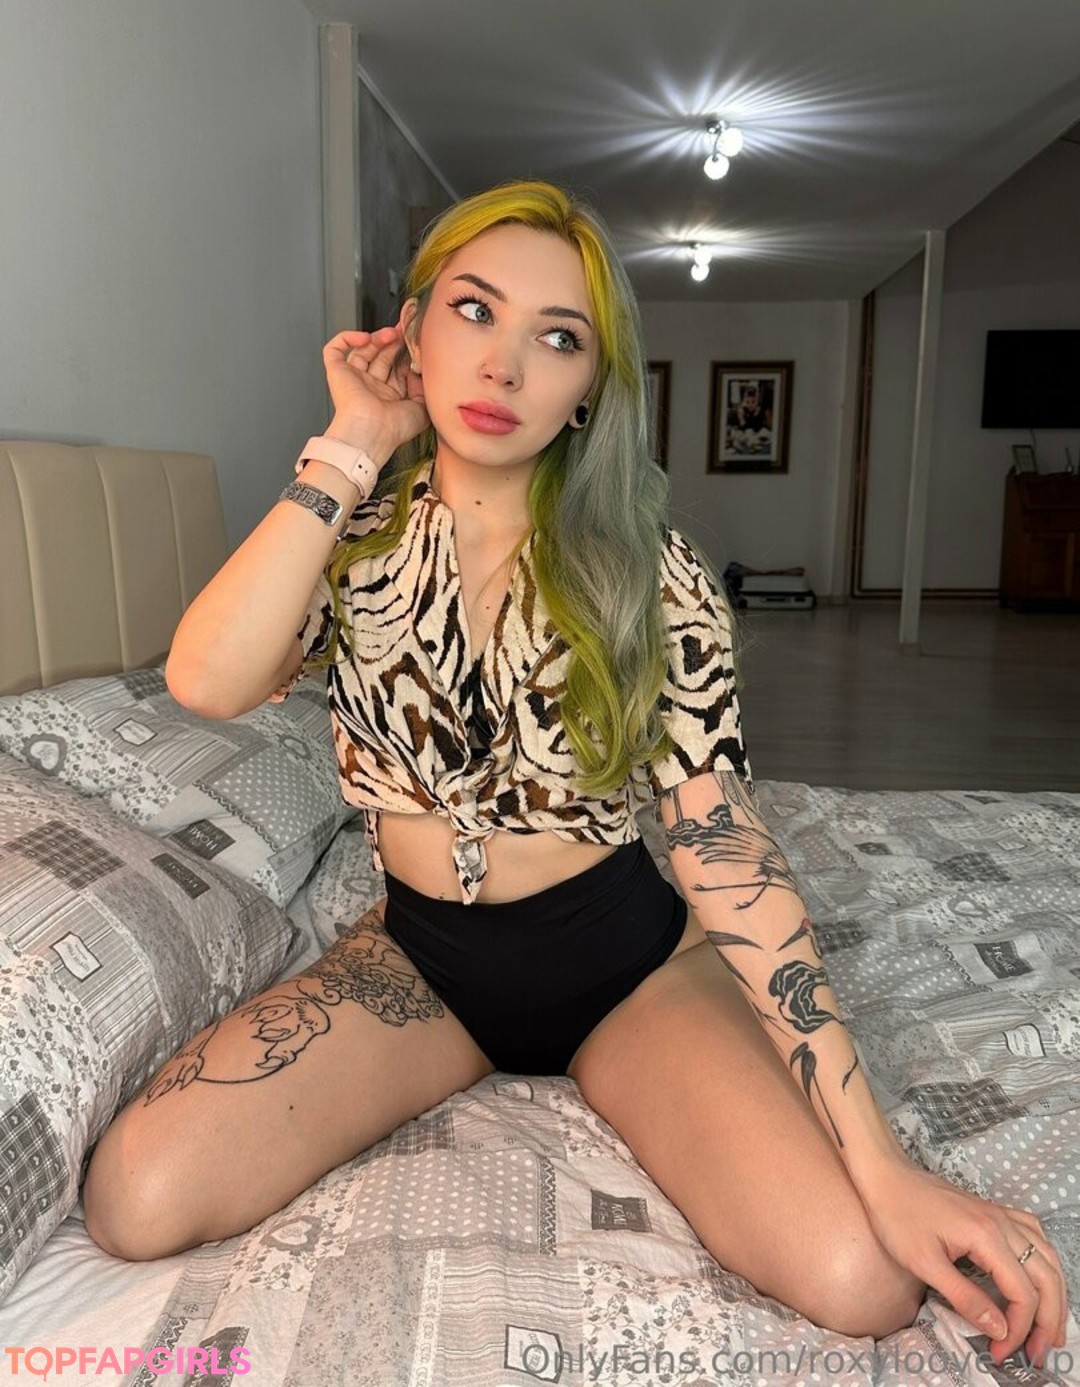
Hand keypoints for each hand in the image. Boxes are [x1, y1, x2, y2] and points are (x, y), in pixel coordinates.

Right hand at [322, 323, 429, 461]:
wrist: (371, 432)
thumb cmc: (393, 429)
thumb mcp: (421, 408)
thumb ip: (422, 387)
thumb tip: (418, 369)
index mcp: (389, 397)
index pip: (397, 368)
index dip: (405, 354)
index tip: (415, 343)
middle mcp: (371, 387)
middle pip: (381, 356)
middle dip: (393, 342)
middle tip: (403, 331)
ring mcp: (354, 379)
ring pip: (363, 350)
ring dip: (377, 338)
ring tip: (390, 334)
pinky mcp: (337, 373)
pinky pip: (334, 350)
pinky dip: (346, 338)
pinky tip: (364, 338)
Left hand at [861, 1160, 1068, 1368]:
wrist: (884, 1175)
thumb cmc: (896, 1217)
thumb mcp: (924, 1263)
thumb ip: (965, 1298)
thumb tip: (1000, 1330)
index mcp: (987, 1236)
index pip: (1023, 1293)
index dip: (1018, 1329)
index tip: (999, 1352)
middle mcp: (1002, 1223)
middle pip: (1046, 1277)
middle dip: (1049, 1319)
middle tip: (1039, 1353)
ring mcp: (1000, 1214)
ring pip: (1047, 1256)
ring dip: (1054, 1294)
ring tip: (1050, 1327)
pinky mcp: (992, 1211)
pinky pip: (1033, 1235)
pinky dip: (1044, 1262)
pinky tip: (1038, 1277)